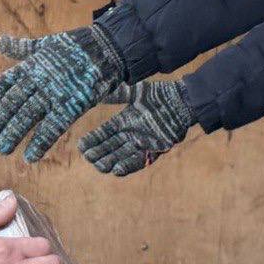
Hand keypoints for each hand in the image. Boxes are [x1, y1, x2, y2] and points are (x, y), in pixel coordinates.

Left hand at [0, 25, 126, 162]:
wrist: (108, 48)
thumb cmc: (75, 46)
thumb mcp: (44, 43)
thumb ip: (21, 48)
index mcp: (30, 64)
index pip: (3, 85)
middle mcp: (39, 79)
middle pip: (12, 104)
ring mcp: (55, 92)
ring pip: (27, 116)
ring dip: (13, 135)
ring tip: (2, 150)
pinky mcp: (72, 105)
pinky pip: (52, 127)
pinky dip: (40, 143)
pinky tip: (30, 157)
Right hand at [78, 80, 194, 176]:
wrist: (182, 101)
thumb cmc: (160, 94)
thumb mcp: (136, 92)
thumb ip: (118, 95)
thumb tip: (98, 93)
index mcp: (124, 121)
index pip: (104, 133)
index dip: (93, 140)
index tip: (81, 146)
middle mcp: (131, 134)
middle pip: (110, 147)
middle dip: (98, 153)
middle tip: (88, 157)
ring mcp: (142, 143)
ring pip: (121, 156)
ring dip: (110, 162)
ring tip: (100, 166)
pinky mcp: (155, 150)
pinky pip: (139, 161)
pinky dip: (128, 166)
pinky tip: (117, 170)